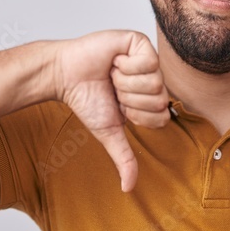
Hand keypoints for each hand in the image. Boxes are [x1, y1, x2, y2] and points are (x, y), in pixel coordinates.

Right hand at [55, 30, 168, 191]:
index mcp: (150, 98)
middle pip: (161, 99)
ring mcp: (148, 59)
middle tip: (113, 88)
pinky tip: (114, 61)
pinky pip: (148, 61)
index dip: (138, 116)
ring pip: (155, 81)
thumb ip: (124, 158)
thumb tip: (128, 188)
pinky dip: (126, 65)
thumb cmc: (86, 99)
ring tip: (112, 74)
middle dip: (130, 99)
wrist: (66, 75)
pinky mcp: (139, 42)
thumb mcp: (109, 133)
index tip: (119, 107)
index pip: (163, 117)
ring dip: (125, 82)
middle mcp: (153, 79)